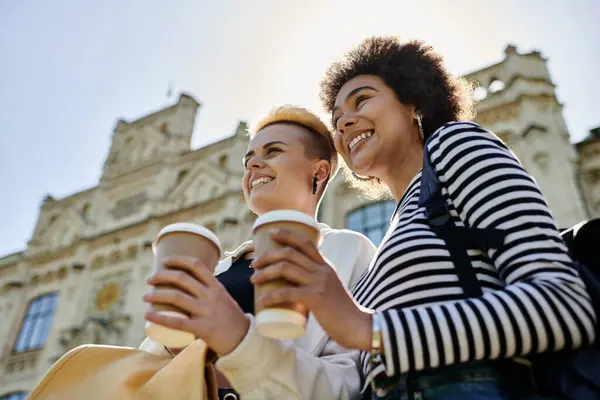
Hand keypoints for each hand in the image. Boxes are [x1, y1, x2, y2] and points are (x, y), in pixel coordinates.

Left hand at [143, 256, 249, 355]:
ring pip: (176, 297)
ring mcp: (207, 312)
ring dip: (156, 294)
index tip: (164, 261)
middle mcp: (211, 296)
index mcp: (216, 286)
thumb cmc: (231, 318)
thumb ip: (209, 291)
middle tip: (150, 279)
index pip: (196, 265)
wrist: (243, 339)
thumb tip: (189, 285)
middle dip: (161, 276)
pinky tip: (148, 315)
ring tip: (145, 296)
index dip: (178, 260)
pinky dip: (160, 318)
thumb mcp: (223, 298)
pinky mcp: (203, 328)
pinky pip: (177, 322)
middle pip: (182, 279)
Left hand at [251, 228, 372, 350]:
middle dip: (268, 256)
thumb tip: (296, 286)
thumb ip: (317, 283)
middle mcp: (322, 270)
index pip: (306, 242)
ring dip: (265, 272)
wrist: (359, 327)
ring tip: (254, 279)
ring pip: (285, 269)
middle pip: (290, 253)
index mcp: (326, 266)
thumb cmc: (342, 312)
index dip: (287, 234)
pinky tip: (263, 301)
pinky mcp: (316, 298)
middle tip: (255, 263)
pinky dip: (272, 295)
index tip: (271, 233)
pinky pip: (287, 292)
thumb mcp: (330, 289)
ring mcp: (319, 283)